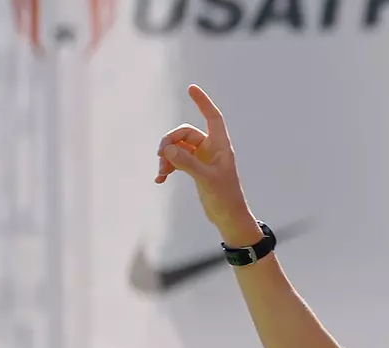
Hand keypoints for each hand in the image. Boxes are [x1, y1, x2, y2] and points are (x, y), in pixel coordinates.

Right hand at [154, 84, 259, 246]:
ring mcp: (202, 158)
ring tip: (161, 173)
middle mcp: (211, 149)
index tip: (191, 88)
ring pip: (177, 148)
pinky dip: (167, 167)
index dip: (203, 102)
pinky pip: (176, 160)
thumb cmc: (225, 198)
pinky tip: (160, 179)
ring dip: (166, 158)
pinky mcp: (195, 169)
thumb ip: (187, 163)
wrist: (228, 218)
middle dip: (170, 142)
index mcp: (220, 146)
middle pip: (185, 134)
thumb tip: (167, 150)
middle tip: (160, 156)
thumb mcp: (206, 180)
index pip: (212, 117)